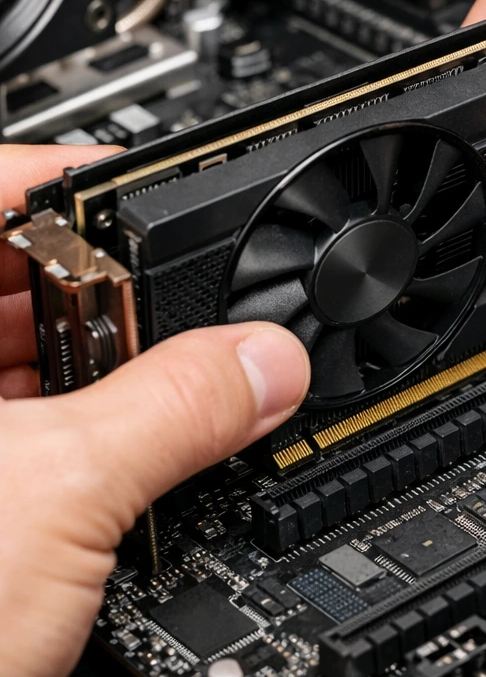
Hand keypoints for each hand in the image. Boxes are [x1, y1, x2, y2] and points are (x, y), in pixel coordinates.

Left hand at [0, 145, 310, 676]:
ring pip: (12, 356)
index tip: (141, 188)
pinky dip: (79, 420)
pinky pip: (18, 426)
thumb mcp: (54, 498)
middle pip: (3, 275)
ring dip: (98, 360)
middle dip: (100, 284)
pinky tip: (126, 439)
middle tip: (177, 297)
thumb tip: (269, 363)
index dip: (62, 178)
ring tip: (165, 372)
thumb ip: (178, 409)